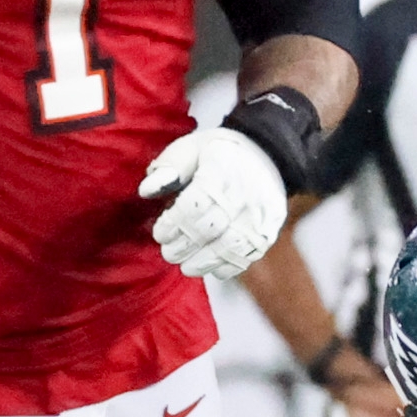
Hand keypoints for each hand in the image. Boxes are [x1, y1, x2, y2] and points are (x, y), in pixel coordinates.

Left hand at [141, 127, 289, 280]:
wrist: (266, 158)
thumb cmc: (218, 156)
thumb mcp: (190, 148)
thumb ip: (168, 167)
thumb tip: (147, 191)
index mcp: (222, 169)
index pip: (195, 205)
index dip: (174, 224)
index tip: (161, 233)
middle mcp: (245, 194)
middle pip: (211, 229)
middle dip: (185, 246)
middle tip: (169, 253)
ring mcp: (261, 216)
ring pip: (231, 247)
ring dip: (205, 262)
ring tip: (187, 266)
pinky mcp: (270, 231)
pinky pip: (249, 256)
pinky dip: (228, 267)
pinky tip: (212, 268)